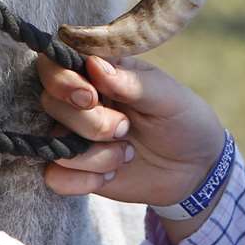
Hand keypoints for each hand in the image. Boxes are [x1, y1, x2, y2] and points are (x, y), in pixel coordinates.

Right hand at [36, 54, 226, 212]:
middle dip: (89, 123)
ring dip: (93, 155)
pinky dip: (83, 180)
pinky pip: (54, 177)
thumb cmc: (183, 120)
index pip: (55, 63)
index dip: (62, 79)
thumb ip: (131, 81)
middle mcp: (79, 101)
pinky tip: (111, 175)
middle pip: (50, 103)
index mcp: (100, 72)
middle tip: (124, 129)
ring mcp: (73, 135)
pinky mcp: (74, 170)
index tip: (90, 97)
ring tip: (126, 154)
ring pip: (52, 143)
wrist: (194, 169)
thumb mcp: (168, 97)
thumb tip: (94, 64)